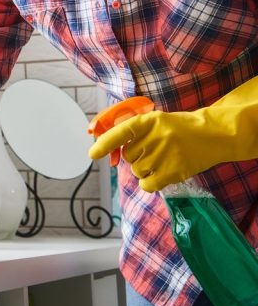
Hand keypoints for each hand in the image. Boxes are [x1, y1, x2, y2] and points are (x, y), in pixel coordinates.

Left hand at [87, 77, 257, 191]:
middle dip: (137, 156)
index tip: (92, 155)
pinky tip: (162, 174)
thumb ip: (134, 132)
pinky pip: (148, 184)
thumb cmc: (179, 128)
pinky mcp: (174, 171)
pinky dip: (150, 182)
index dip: (104, 144)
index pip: (120, 133)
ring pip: (137, 171)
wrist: (213, 134)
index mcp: (148, 121)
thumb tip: (108, 149)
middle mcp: (154, 137)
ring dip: (145, 169)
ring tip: (163, 159)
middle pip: (128, 157)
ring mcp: (164, 155)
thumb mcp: (156, 121)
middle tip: (155, 150)